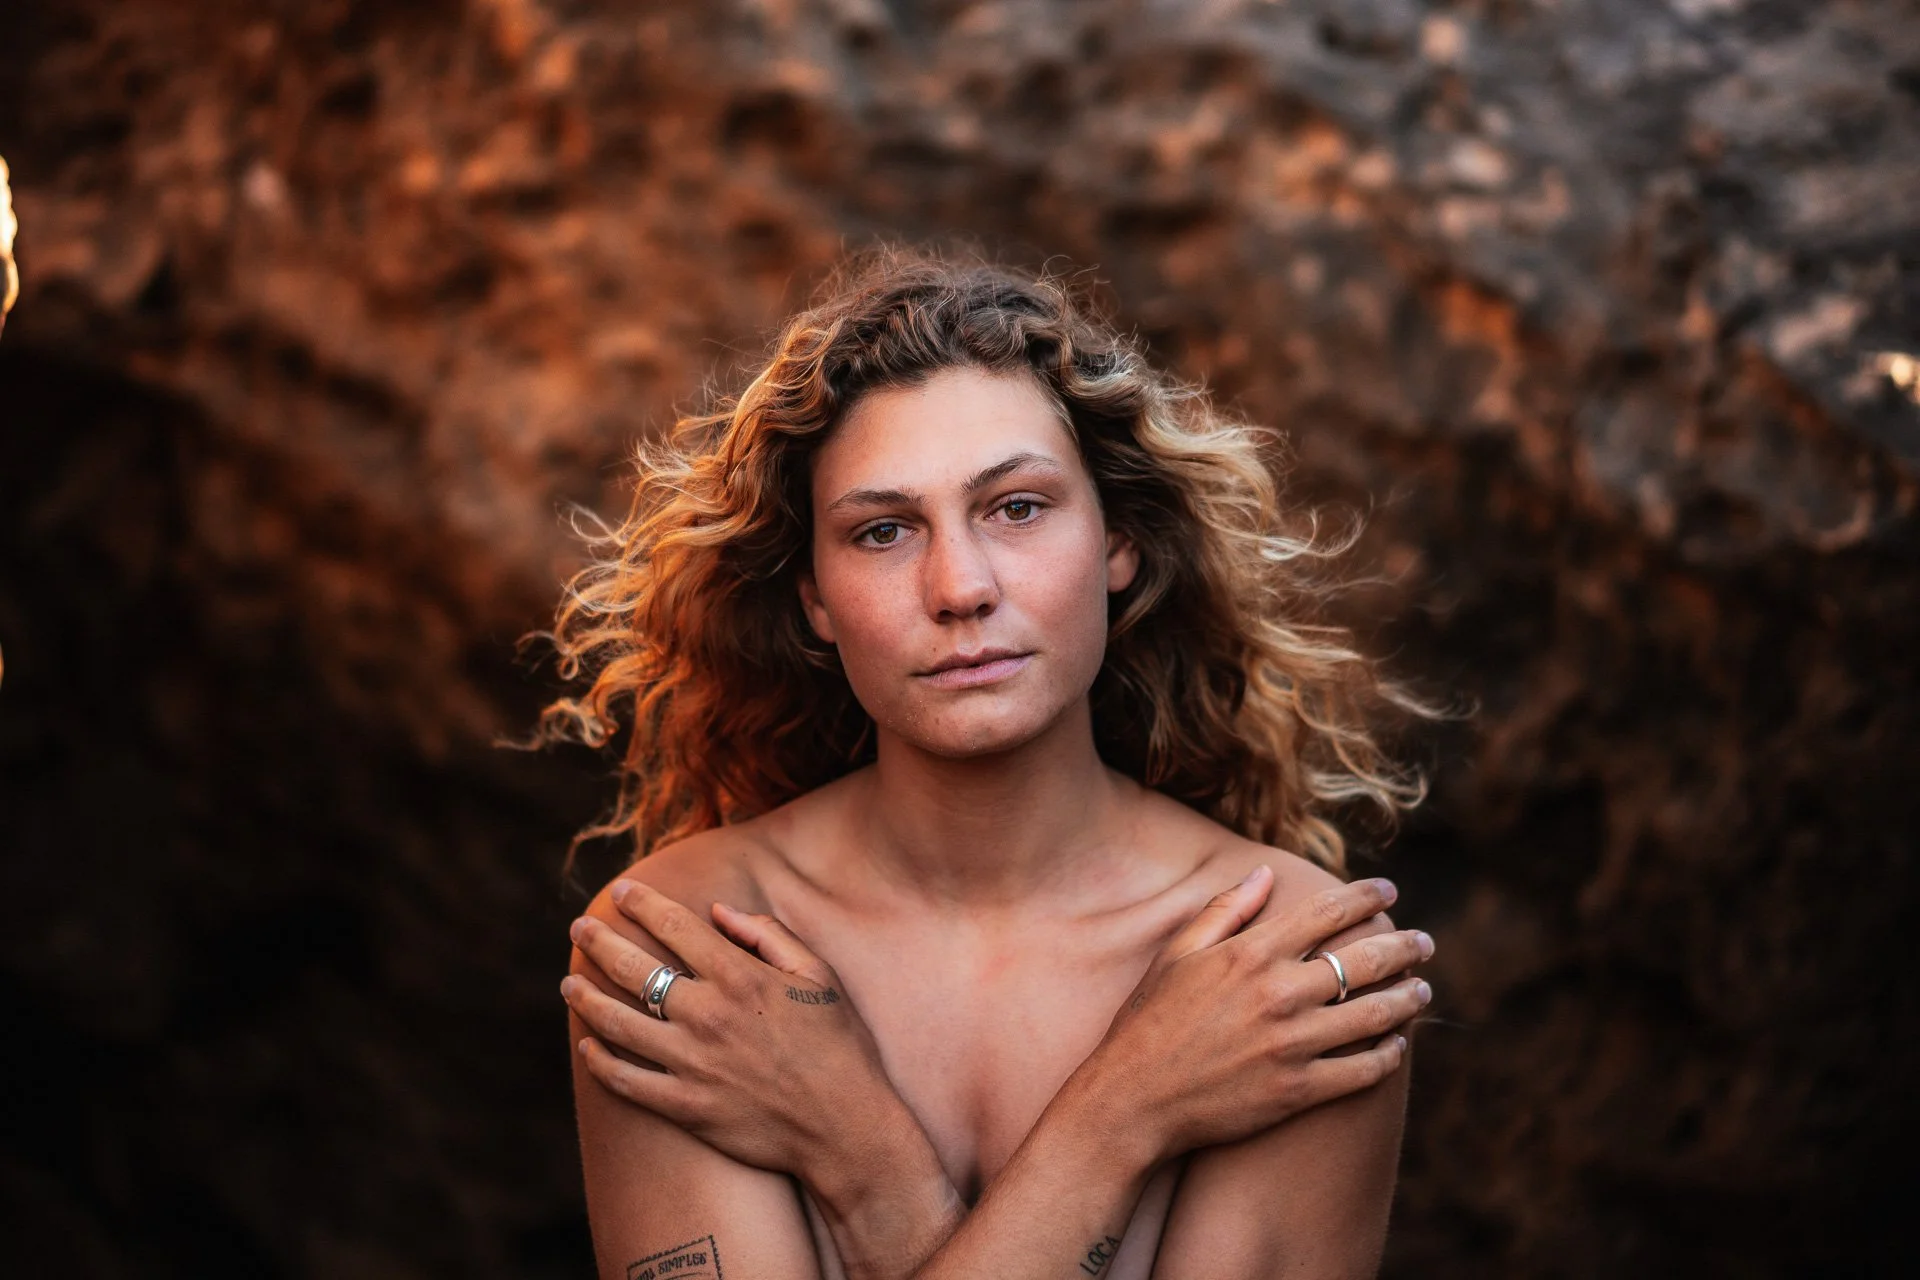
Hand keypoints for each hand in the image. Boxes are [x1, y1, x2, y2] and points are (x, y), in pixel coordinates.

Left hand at [564, 878, 902, 1177]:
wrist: (844, 1127)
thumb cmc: (837, 1046)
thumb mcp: (817, 976)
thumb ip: (768, 935)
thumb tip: (718, 911)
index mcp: (739, 978)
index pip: (673, 925)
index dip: (641, 902)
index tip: (621, 891)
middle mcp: (708, 1016)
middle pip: (633, 969)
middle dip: (599, 942)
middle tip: (581, 927)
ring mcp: (691, 1065)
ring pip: (617, 1024)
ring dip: (585, 999)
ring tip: (569, 984)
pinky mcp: (684, 1108)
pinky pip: (626, 1082)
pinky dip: (600, 1062)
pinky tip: (588, 1047)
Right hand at [1076, 866, 1432, 1164]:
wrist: (1133, 1099)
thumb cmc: (1149, 1022)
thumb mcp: (1177, 954)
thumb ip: (1225, 910)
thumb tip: (1266, 872)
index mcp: (1251, 954)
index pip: (1328, 911)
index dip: (1367, 897)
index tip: (1390, 892)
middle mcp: (1279, 994)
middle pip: (1366, 960)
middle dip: (1404, 946)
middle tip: (1424, 943)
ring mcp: (1292, 1046)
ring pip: (1375, 1015)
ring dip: (1408, 999)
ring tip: (1423, 991)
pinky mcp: (1298, 1092)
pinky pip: (1362, 1072)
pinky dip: (1387, 1056)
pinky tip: (1396, 1046)